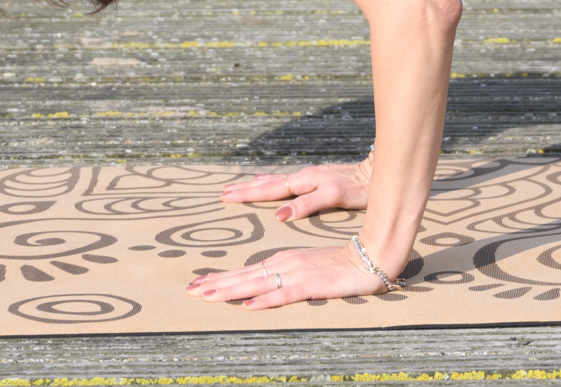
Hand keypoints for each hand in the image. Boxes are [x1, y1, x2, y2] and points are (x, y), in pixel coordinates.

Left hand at [186, 243, 387, 308]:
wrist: (370, 254)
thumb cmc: (340, 263)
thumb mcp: (307, 267)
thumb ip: (286, 276)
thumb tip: (261, 289)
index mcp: (283, 260)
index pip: (245, 271)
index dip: (220, 278)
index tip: (196, 284)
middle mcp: (285, 264)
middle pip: (244, 276)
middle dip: (216, 284)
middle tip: (189, 291)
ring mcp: (298, 274)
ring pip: (258, 284)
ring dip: (232, 290)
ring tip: (208, 296)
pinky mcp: (312, 285)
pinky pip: (285, 294)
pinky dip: (266, 300)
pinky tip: (250, 306)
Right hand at [220, 157, 369, 220]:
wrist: (379, 175)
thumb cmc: (360, 188)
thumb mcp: (334, 197)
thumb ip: (307, 205)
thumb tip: (279, 215)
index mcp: (305, 182)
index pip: (270, 189)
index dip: (249, 194)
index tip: (227, 196)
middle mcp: (304, 178)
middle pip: (269, 184)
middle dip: (246, 188)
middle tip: (223, 192)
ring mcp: (310, 178)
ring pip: (276, 181)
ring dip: (256, 185)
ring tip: (237, 187)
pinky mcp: (317, 181)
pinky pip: (287, 182)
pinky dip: (272, 182)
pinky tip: (267, 182)